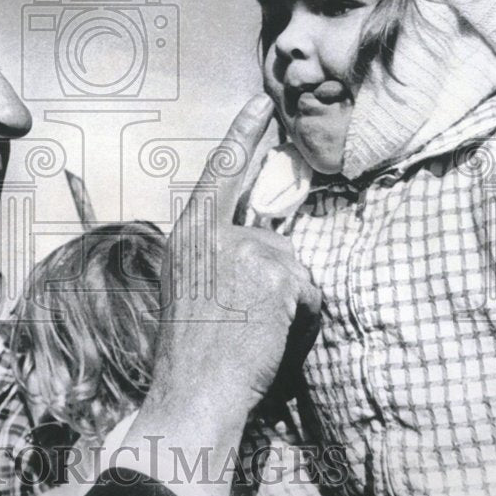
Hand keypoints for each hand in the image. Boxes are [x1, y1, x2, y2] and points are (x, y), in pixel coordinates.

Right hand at [155, 93, 320, 411]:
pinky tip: (271, 336)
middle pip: (267, 226)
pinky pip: (306, 290)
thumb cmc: (189, 349)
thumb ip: (217, 252)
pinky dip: (298, 316)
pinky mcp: (278, 275)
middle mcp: (216, 232)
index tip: (262, 104)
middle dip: (269, 257)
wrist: (194, 391)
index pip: (220, 169)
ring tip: (253, 332)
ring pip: (291, 264)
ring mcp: (248, 250)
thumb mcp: (189, 285)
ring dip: (285, 298)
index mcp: (189, 233)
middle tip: (251, 253)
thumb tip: (263, 242)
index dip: (243, 134)